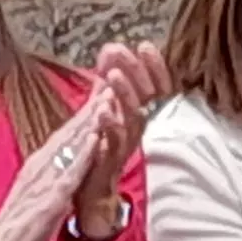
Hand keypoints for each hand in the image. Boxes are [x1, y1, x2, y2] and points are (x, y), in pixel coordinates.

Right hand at [0, 100, 105, 240]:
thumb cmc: (19, 225)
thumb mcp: (42, 192)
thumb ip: (56, 174)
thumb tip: (71, 159)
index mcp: (42, 164)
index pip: (70, 131)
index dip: (89, 109)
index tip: (107, 86)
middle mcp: (42, 165)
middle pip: (73, 130)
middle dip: (94, 104)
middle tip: (113, 78)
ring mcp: (44, 180)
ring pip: (72, 144)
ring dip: (91, 120)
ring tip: (110, 96)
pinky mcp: (49, 198)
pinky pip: (69, 173)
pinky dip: (84, 155)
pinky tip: (97, 139)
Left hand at [74, 41, 171, 239]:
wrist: (89, 196)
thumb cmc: (98, 152)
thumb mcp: (103, 110)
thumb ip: (107, 82)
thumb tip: (110, 47)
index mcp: (134, 116)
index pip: (152, 88)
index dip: (152, 67)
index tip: (145, 45)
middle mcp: (135, 130)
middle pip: (146, 99)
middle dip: (137, 73)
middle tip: (125, 52)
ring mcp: (124, 147)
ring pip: (132, 119)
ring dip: (125, 97)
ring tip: (113, 76)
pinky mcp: (109, 164)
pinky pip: (113, 145)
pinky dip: (110, 127)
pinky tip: (102, 111)